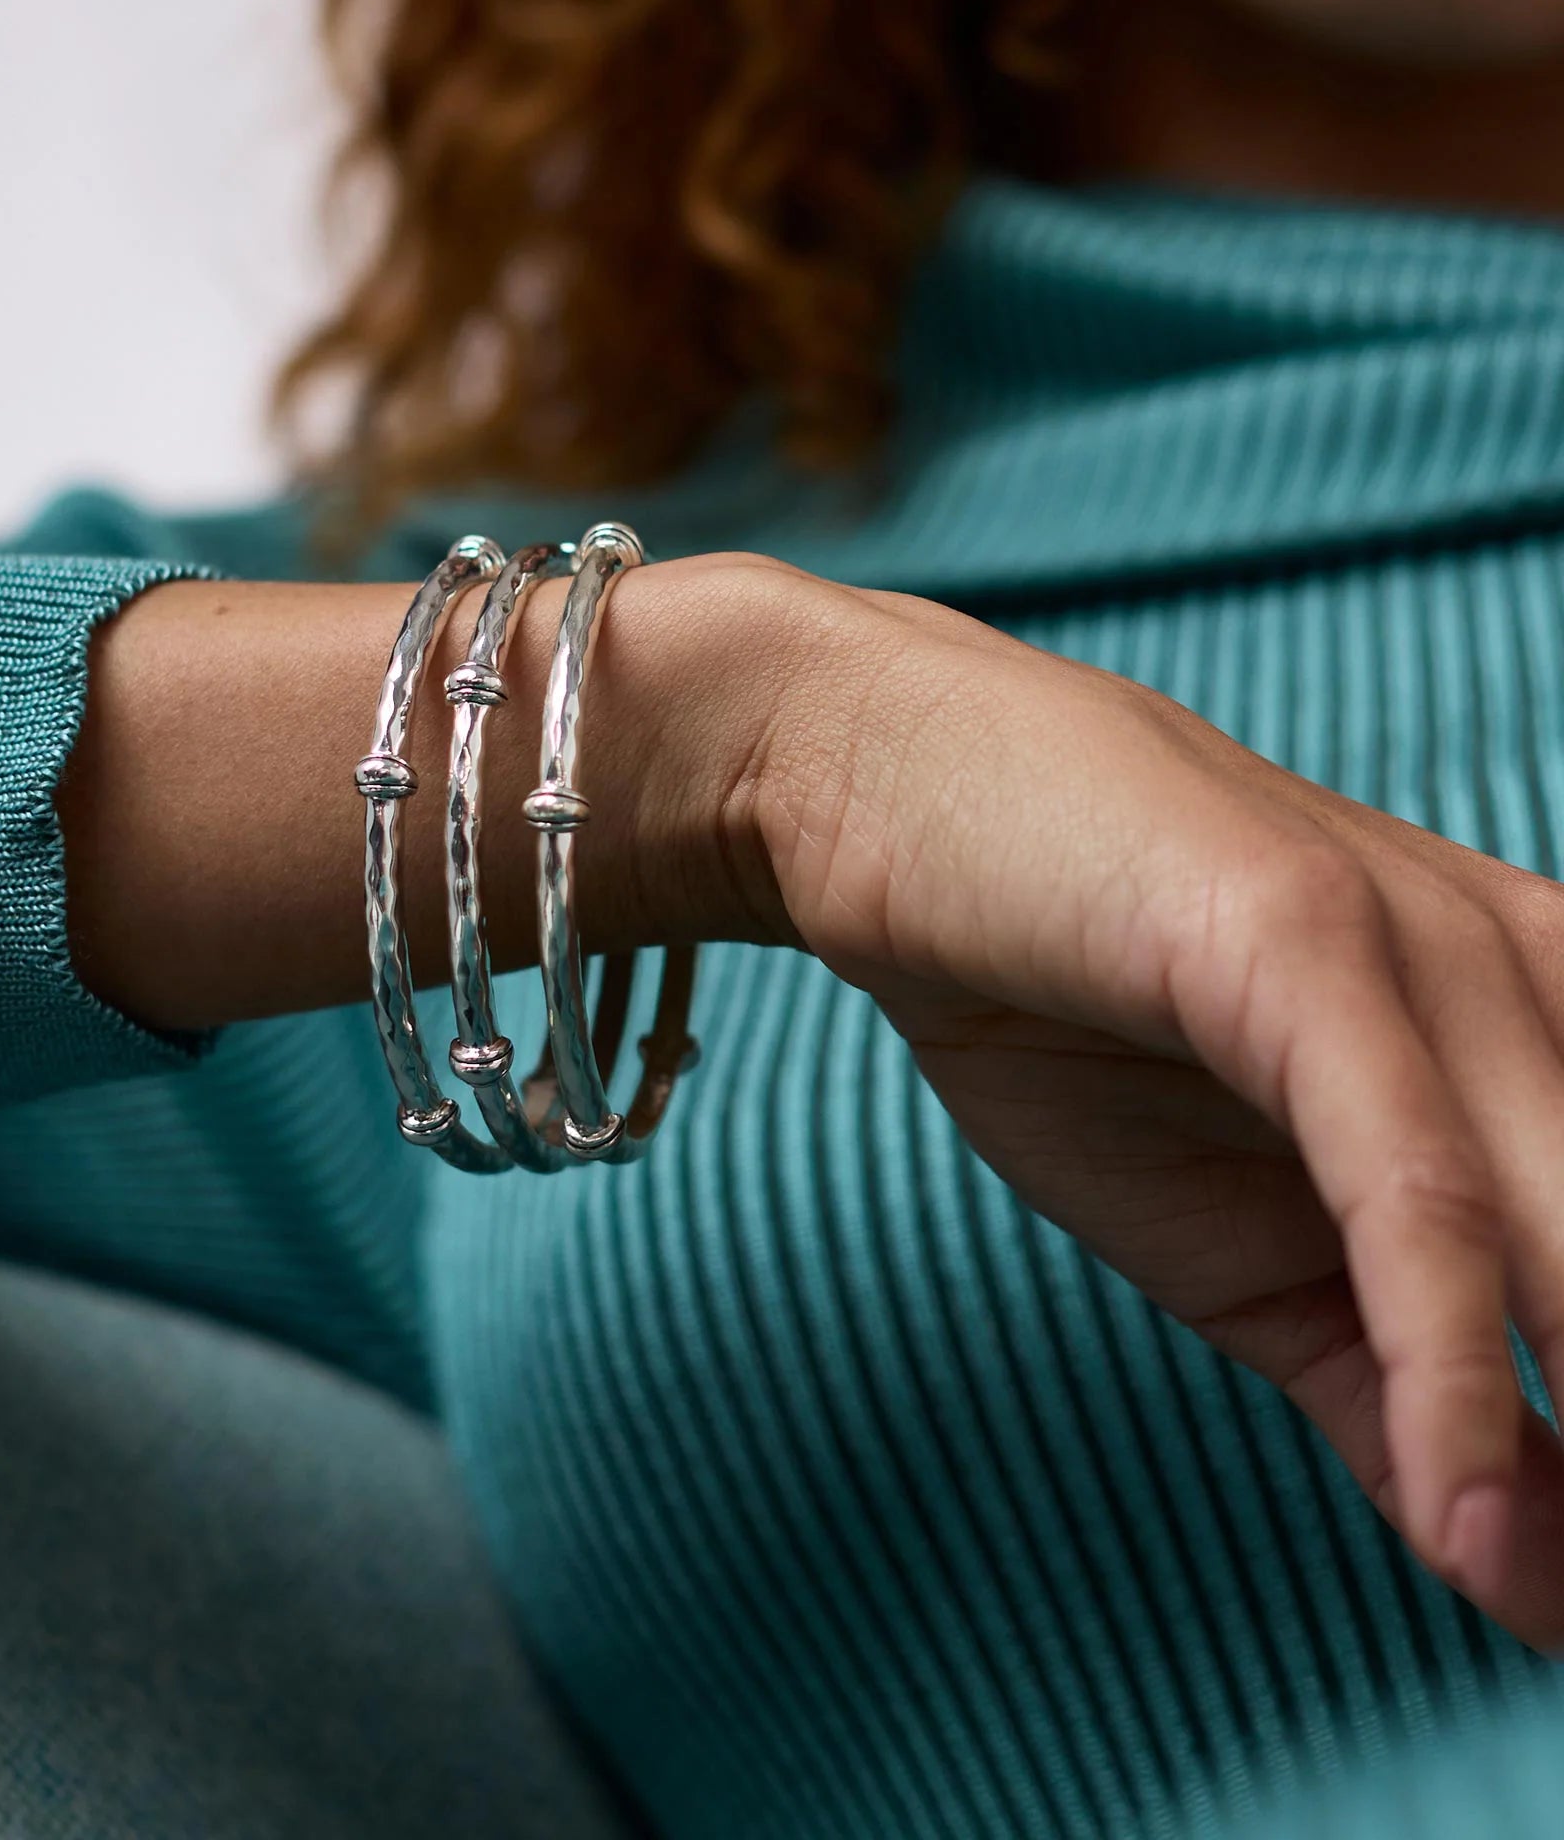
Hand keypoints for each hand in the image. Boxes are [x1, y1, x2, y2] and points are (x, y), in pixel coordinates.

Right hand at [732, 562, 1563, 1649]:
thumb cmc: (1063, 1004)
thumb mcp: (1259, 1252)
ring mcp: (1428, 951)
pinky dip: (1454, 1366)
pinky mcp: (1304, 944)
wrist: (885, 802)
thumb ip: (1405, 1392)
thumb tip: (1531, 1582)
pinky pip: (1414, 1193)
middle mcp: (1534, 983)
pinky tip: (1468, 1516)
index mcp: (1548, 1033)